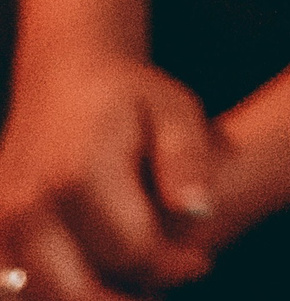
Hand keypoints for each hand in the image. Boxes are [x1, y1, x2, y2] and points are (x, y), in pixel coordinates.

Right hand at [0, 51, 218, 298]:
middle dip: (129, 298)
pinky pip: (18, 288)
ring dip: (91, 299)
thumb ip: (187, 160)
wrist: (65, 79)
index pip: (132, 251)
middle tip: (168, 282)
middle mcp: (28, 205)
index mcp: (78, 175)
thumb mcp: (175, 111)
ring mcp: (1, 223)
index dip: (173, 265)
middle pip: (78, 291)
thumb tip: (200, 213)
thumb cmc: (131, 97)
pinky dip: (57, 292)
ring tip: (136, 284)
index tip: (200, 261)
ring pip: (44, 297)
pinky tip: (99, 277)